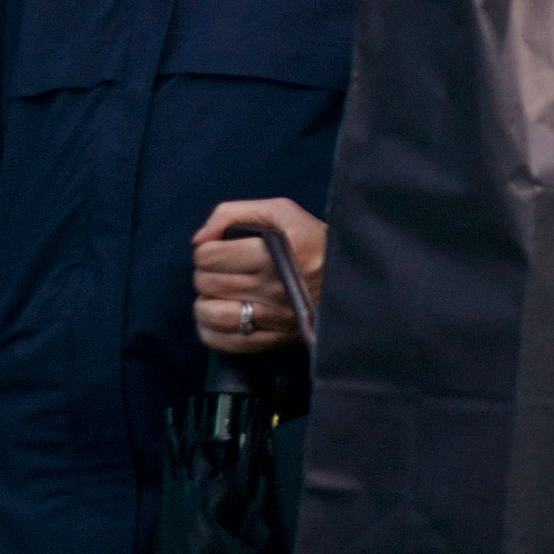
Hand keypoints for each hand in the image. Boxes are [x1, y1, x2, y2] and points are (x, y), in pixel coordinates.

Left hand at [194, 199, 326, 354]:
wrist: (354, 278)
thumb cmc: (313, 241)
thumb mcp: (281, 212)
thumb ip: (232, 213)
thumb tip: (199, 239)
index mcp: (274, 255)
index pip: (209, 256)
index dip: (207, 251)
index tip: (220, 251)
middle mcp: (274, 289)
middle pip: (208, 283)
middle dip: (207, 273)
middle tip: (223, 271)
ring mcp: (274, 318)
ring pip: (210, 313)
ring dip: (205, 302)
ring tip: (219, 294)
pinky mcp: (274, 339)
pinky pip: (223, 340)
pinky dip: (209, 330)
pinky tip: (218, 316)